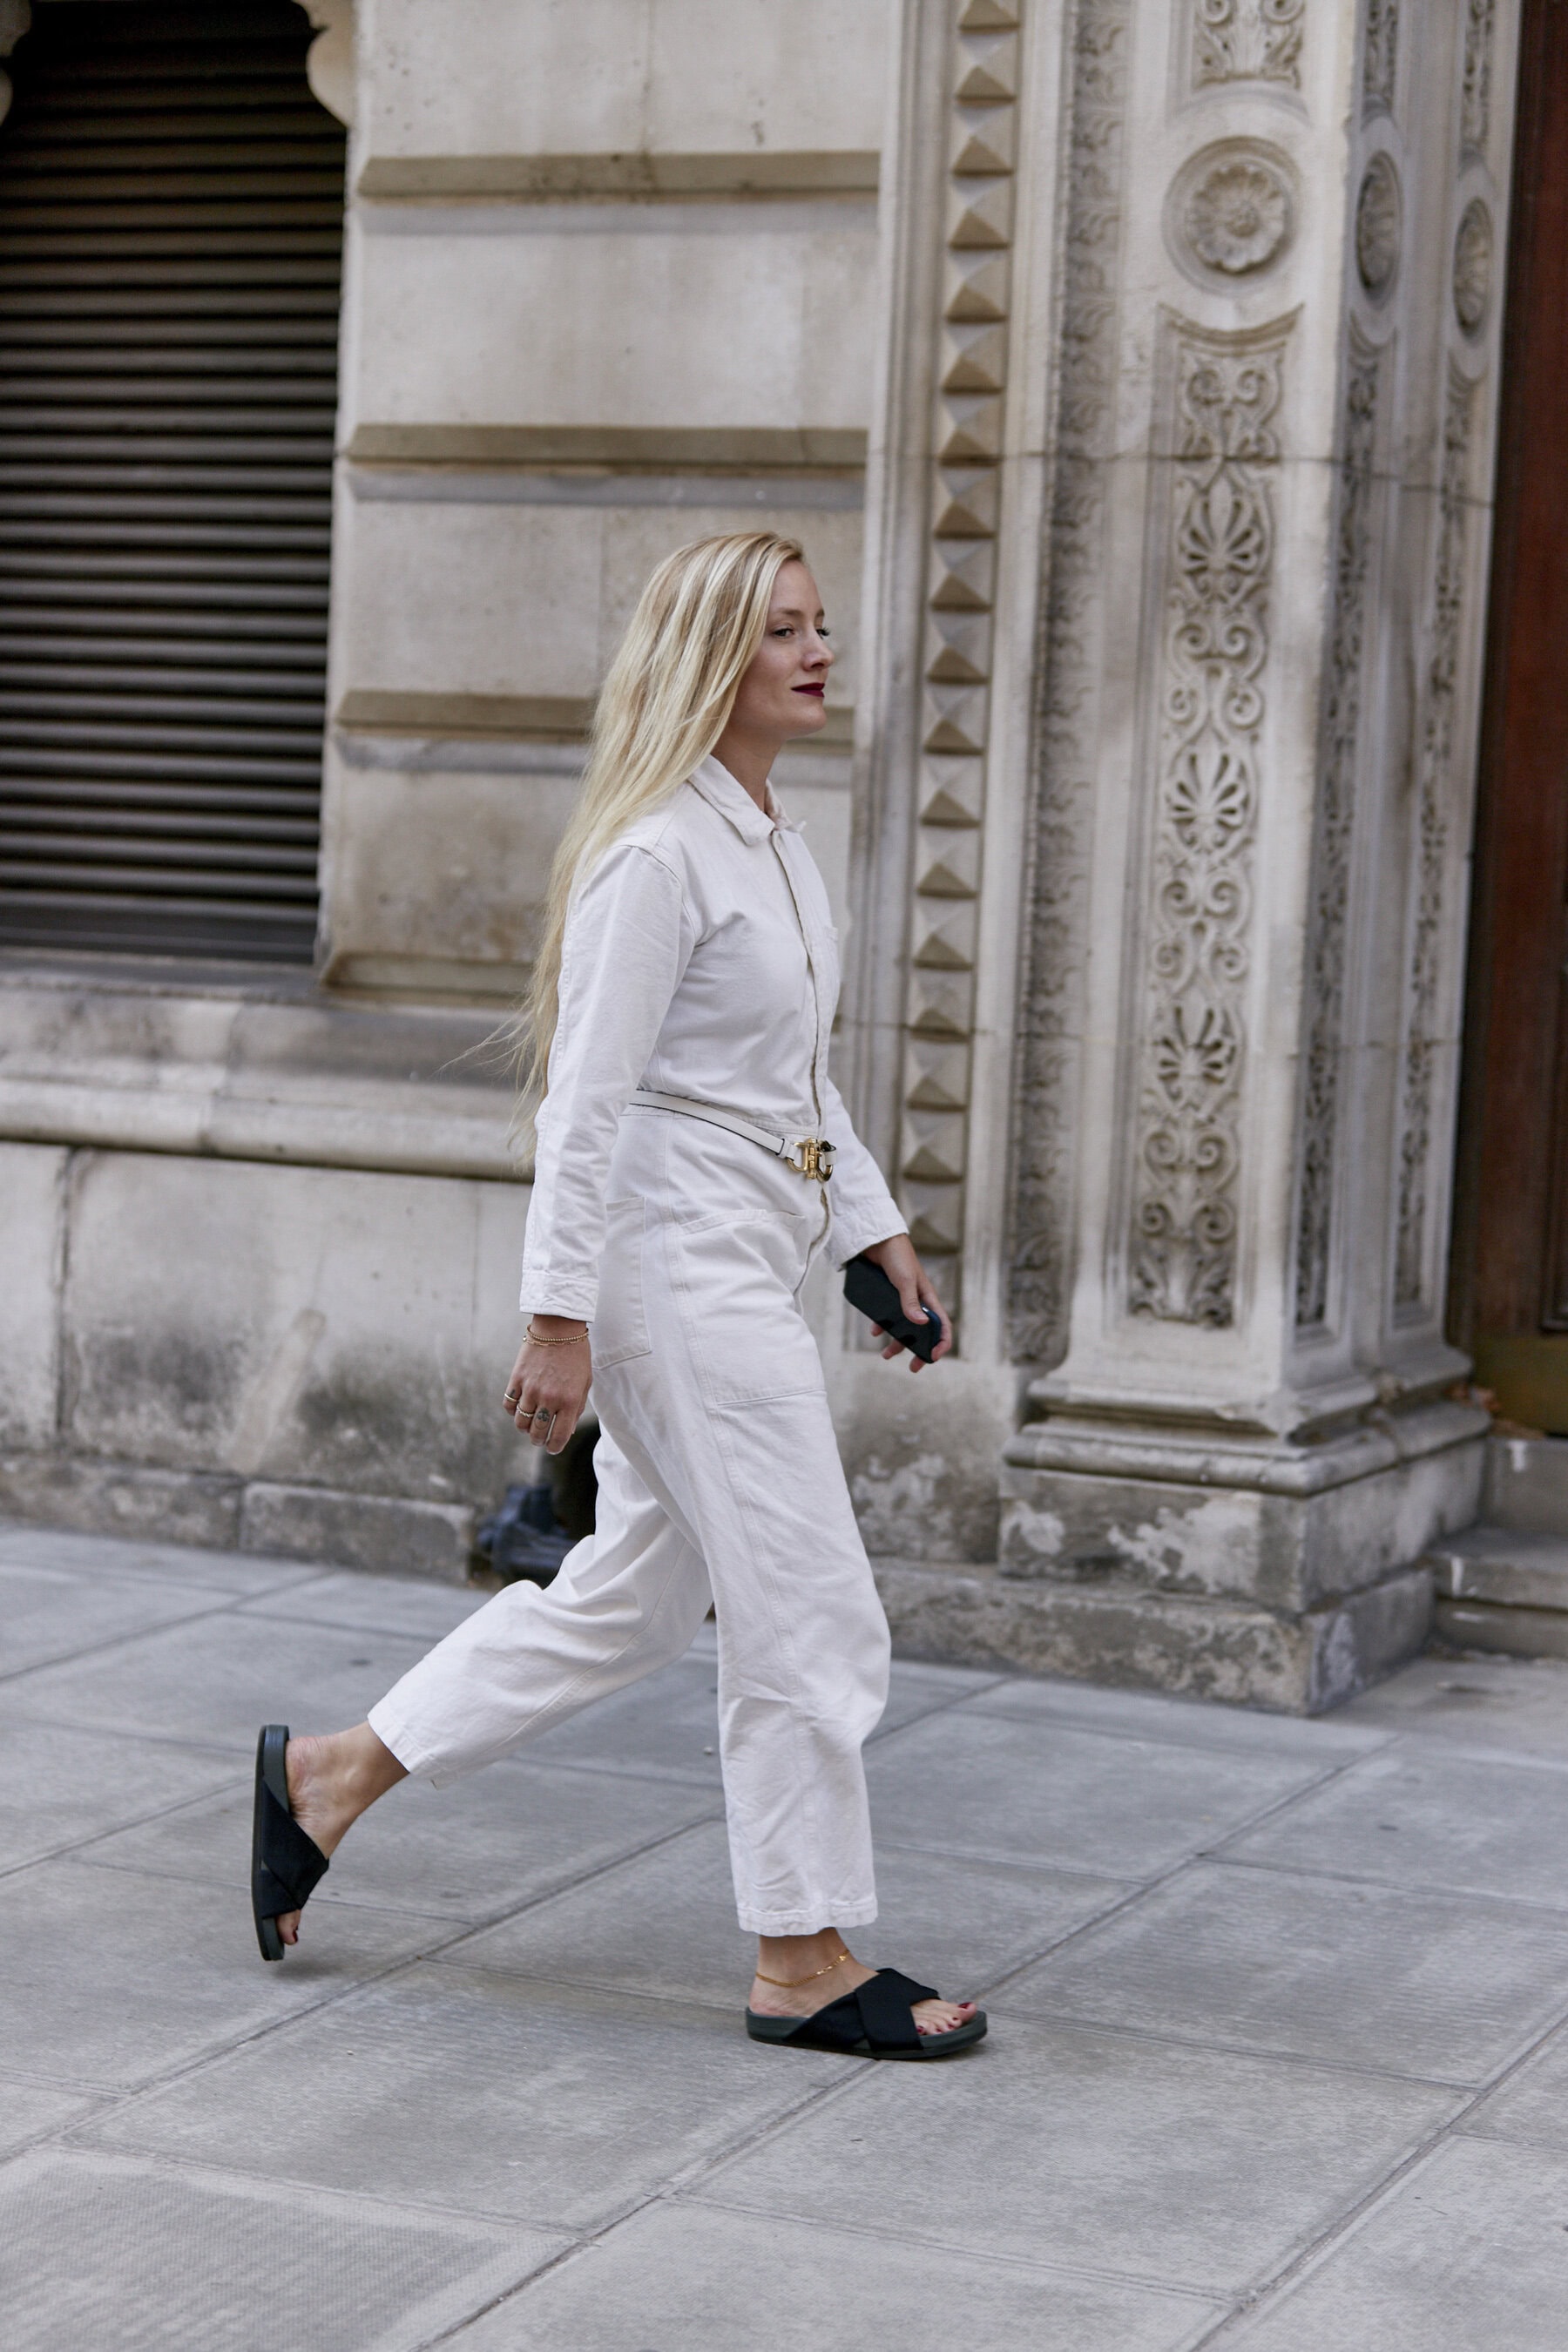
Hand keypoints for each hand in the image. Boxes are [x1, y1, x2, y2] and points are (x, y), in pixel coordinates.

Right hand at [501, 1314, 592, 1453]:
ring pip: (520, 1423)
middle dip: (538, 1440)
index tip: (552, 1448)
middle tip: (539, 1439)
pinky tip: (520, 1407)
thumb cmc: (576, 1356)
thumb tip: (567, 1431)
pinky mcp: (516, 1379)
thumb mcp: (585, 1383)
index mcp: (570, 1401)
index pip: (559, 1436)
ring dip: (525, 1428)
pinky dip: (513, 1411)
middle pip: (537, 1433)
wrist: (559, 1328)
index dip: (554, 1447)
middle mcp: (549, 1398)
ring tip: (529, 1424)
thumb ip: (577, 1408)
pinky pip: (509, 1405)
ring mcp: (531, 1389)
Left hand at [862, 1233, 951, 1371]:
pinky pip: (887, 1317)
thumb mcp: (904, 1281)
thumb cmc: (897, 1257)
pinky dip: (882, 1326)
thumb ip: (911, 1302)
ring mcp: (902, 1300)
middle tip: (914, 1367)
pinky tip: (874, 1331)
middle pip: (923, 1332)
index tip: (932, 1358)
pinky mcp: (887, 1297)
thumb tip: (922, 1324)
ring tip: (885, 1356)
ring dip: (897, 1343)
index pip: (942, 1326)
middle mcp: (918, 1302)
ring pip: (903, 1328)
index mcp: (928, 1299)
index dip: (941, 1343)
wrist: (877, 1240)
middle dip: (919, 1350)